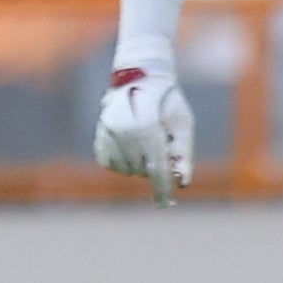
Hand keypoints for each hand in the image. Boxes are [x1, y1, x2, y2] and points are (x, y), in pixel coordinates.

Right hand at [94, 66, 194, 204]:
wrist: (139, 80)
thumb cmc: (168, 103)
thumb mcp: (183, 123)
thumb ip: (183, 153)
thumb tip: (182, 183)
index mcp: (147, 125)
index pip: (155, 166)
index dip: (162, 186)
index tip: (167, 203)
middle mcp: (123, 131)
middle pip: (142, 169)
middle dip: (156, 167)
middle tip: (163, 146)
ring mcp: (107, 134)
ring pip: (127, 170)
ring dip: (141, 164)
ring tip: (147, 141)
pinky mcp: (99, 138)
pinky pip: (113, 164)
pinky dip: (125, 161)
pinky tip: (132, 145)